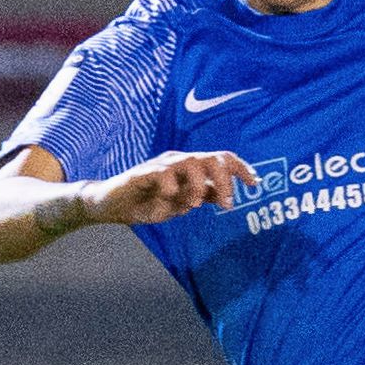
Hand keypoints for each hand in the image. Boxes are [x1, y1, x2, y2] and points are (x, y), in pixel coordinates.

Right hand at [80, 150, 258, 225]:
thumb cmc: (145, 202)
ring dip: (197, 186)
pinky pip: (163, 175)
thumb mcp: (180, 203)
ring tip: (192, 206)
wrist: (110, 206)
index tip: (254, 185)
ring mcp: (160, 165)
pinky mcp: (141, 173)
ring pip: (191, 163)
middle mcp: (178, 161)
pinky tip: (164, 205)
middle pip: (212, 158)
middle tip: (228, 206)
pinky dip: (170, 191)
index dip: (241, 169)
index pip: (221, 158)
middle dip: (225, 181)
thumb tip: (227, 195)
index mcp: (190, 167)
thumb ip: (202, 196)